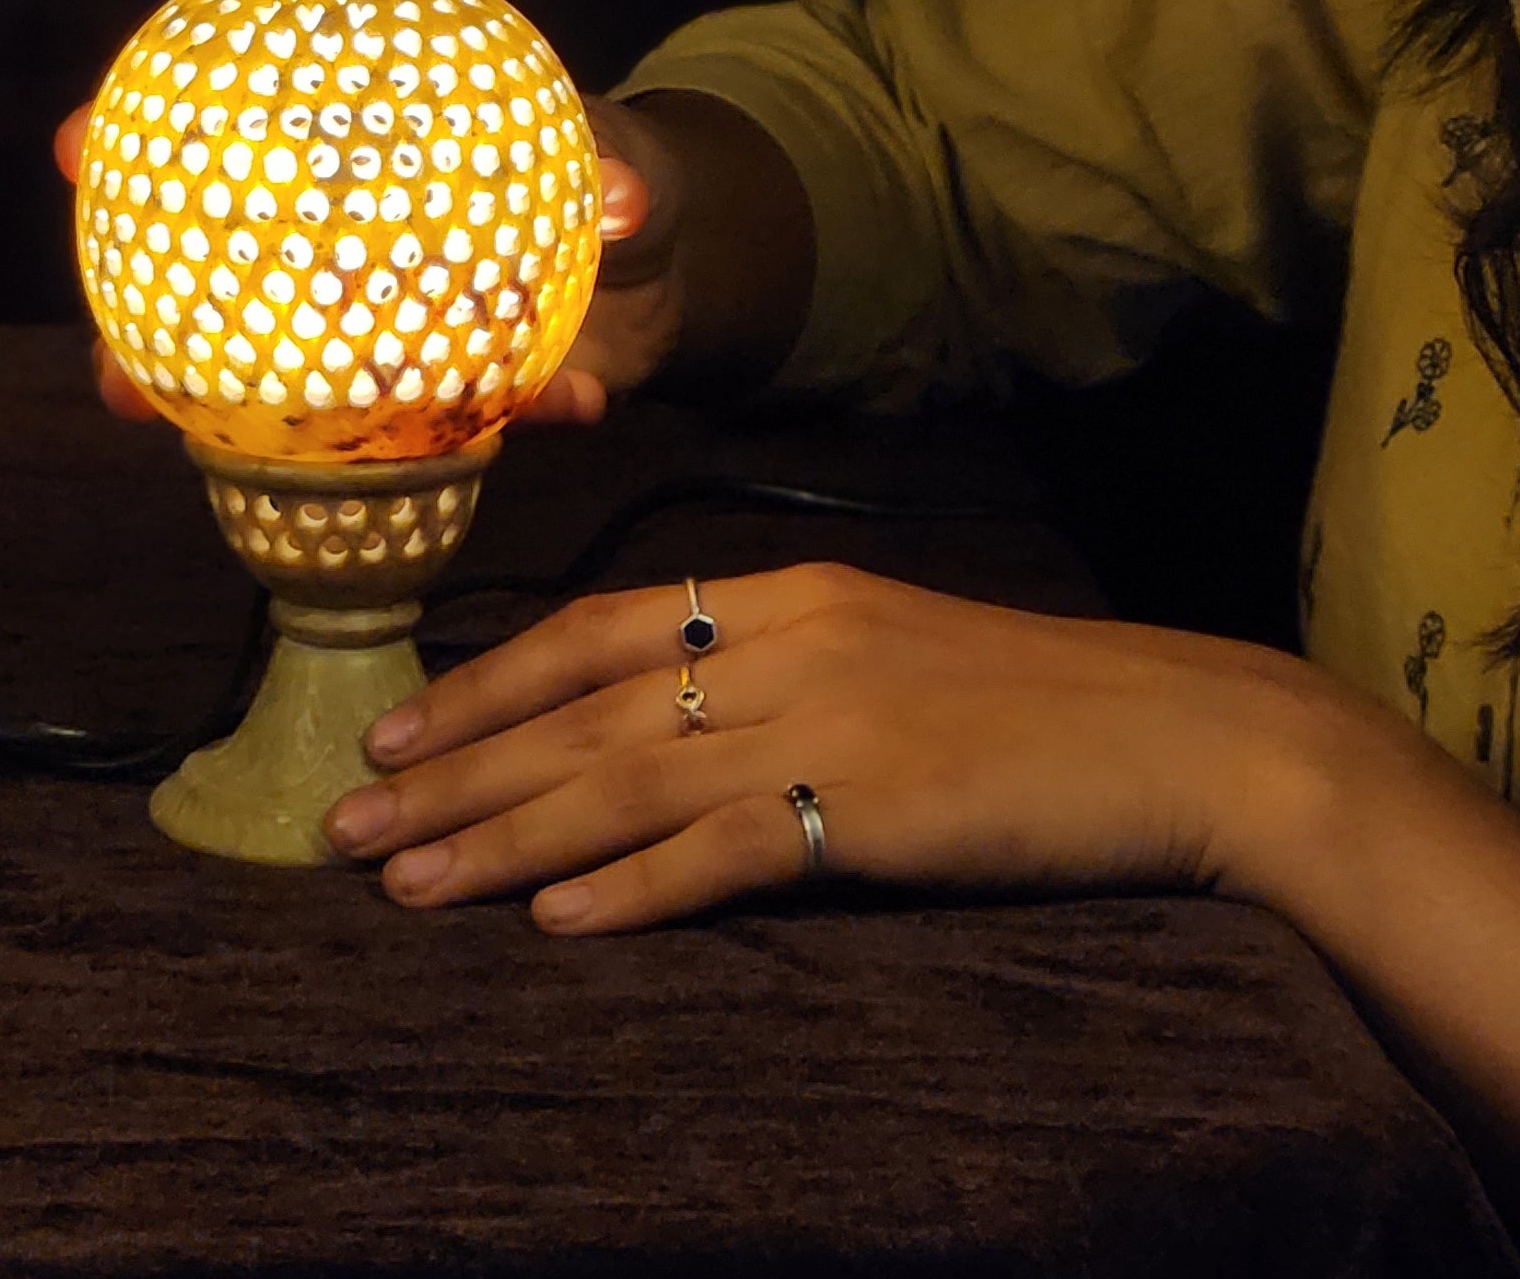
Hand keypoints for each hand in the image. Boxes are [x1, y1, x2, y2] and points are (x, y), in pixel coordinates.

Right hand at [51, 93, 665, 427]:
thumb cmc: (621, 174)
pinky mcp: (469, 409)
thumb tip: (624, 196)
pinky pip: (467, 440)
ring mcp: (401, 345)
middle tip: (114, 381)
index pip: (242, 154)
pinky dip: (505, 434)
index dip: (141, 147)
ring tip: (282, 454)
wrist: (677, 263)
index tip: (74, 145)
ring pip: (306, 399)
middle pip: (231, 302)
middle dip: (150, 342)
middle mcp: (363, 264)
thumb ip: (622, 169)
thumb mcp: (625, 155)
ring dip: (270, 437)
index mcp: (376, 173)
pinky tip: (553, 411)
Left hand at [317, 563, 1315, 933]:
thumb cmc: (1038, 709)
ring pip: (624, 780)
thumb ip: (782, 676)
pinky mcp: (872, 806)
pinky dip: (634, 889)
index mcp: (791, 593)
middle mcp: (791, 640)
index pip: (597, 629)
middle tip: (341, 825)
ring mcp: (829, 719)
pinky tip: (555, 925)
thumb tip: (670, 729)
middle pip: (583, 710)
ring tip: (403, 885)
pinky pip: (726, 850)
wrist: (1177, 738)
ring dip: (501, 837)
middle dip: (455, 770)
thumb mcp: (893, 655)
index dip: (487, 681)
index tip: (398, 730)